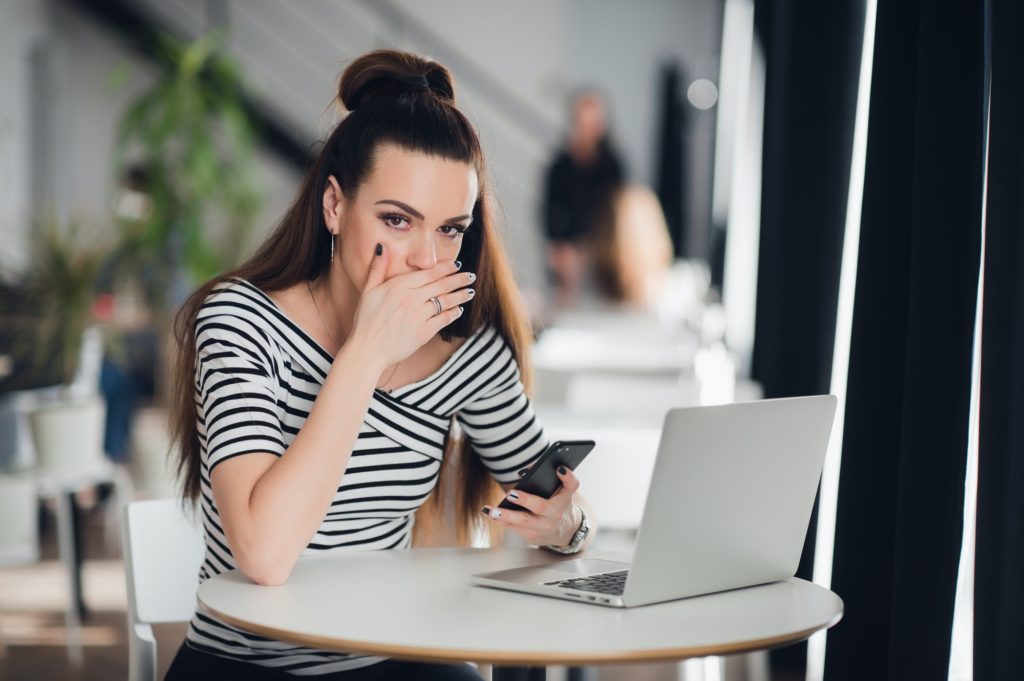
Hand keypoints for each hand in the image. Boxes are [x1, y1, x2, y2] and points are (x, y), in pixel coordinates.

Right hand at [350, 243, 475, 368]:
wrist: (367, 349)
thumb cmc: (365, 321)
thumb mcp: (367, 291)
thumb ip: (377, 268)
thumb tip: (382, 246)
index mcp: (398, 286)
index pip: (429, 273)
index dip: (446, 268)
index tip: (457, 265)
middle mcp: (411, 298)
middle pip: (441, 285)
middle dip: (459, 279)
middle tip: (470, 276)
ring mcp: (418, 315)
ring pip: (445, 301)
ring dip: (460, 295)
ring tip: (470, 291)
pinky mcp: (423, 332)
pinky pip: (443, 319)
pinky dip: (453, 314)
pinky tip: (459, 310)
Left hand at [482, 465, 582, 546]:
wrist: (566, 530)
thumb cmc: (561, 504)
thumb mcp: (564, 490)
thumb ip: (554, 477)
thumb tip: (526, 470)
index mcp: (564, 499)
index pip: (570, 486)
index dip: (566, 477)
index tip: (559, 469)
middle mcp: (555, 515)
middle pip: (540, 506)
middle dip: (524, 500)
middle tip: (510, 494)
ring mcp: (543, 528)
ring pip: (523, 523)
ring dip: (505, 516)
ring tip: (491, 510)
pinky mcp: (532, 536)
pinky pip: (515, 529)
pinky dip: (502, 521)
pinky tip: (490, 514)